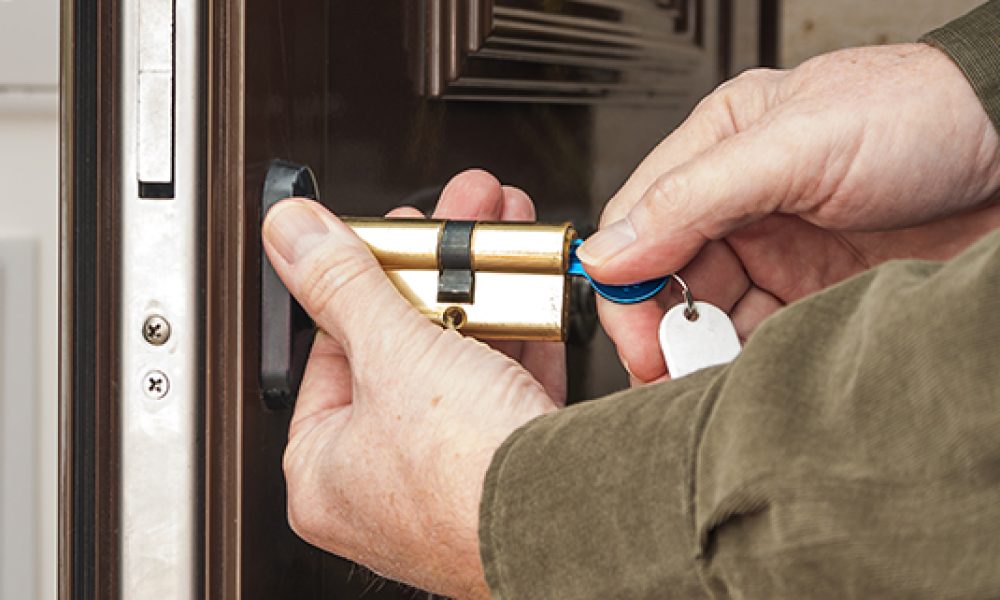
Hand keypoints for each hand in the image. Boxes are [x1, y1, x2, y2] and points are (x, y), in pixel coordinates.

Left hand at [262, 199, 556, 597]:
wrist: (569, 523)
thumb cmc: (466, 477)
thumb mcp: (392, 353)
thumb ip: (340, 283)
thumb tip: (290, 233)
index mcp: (324, 470)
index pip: (330, 350)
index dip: (360, 279)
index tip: (386, 236)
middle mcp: (382, 485)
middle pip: (400, 350)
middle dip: (435, 273)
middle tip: (450, 223)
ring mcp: (449, 481)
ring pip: (460, 365)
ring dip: (483, 296)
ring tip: (497, 240)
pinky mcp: (509, 473)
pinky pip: (507, 391)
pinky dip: (520, 341)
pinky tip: (531, 294)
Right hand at [577, 43, 999, 381]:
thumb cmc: (924, 116)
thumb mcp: (796, 146)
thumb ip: (693, 198)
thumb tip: (608, 252)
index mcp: (719, 146)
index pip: (639, 222)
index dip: (626, 283)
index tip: (635, 335)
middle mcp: (741, 199)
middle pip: (669, 277)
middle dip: (665, 328)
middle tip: (670, 370)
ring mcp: (781, 248)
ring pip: (714, 314)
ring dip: (706, 350)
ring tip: (710, 378)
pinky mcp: (818, 290)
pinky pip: (763, 336)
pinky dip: (749, 361)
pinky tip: (751, 373)